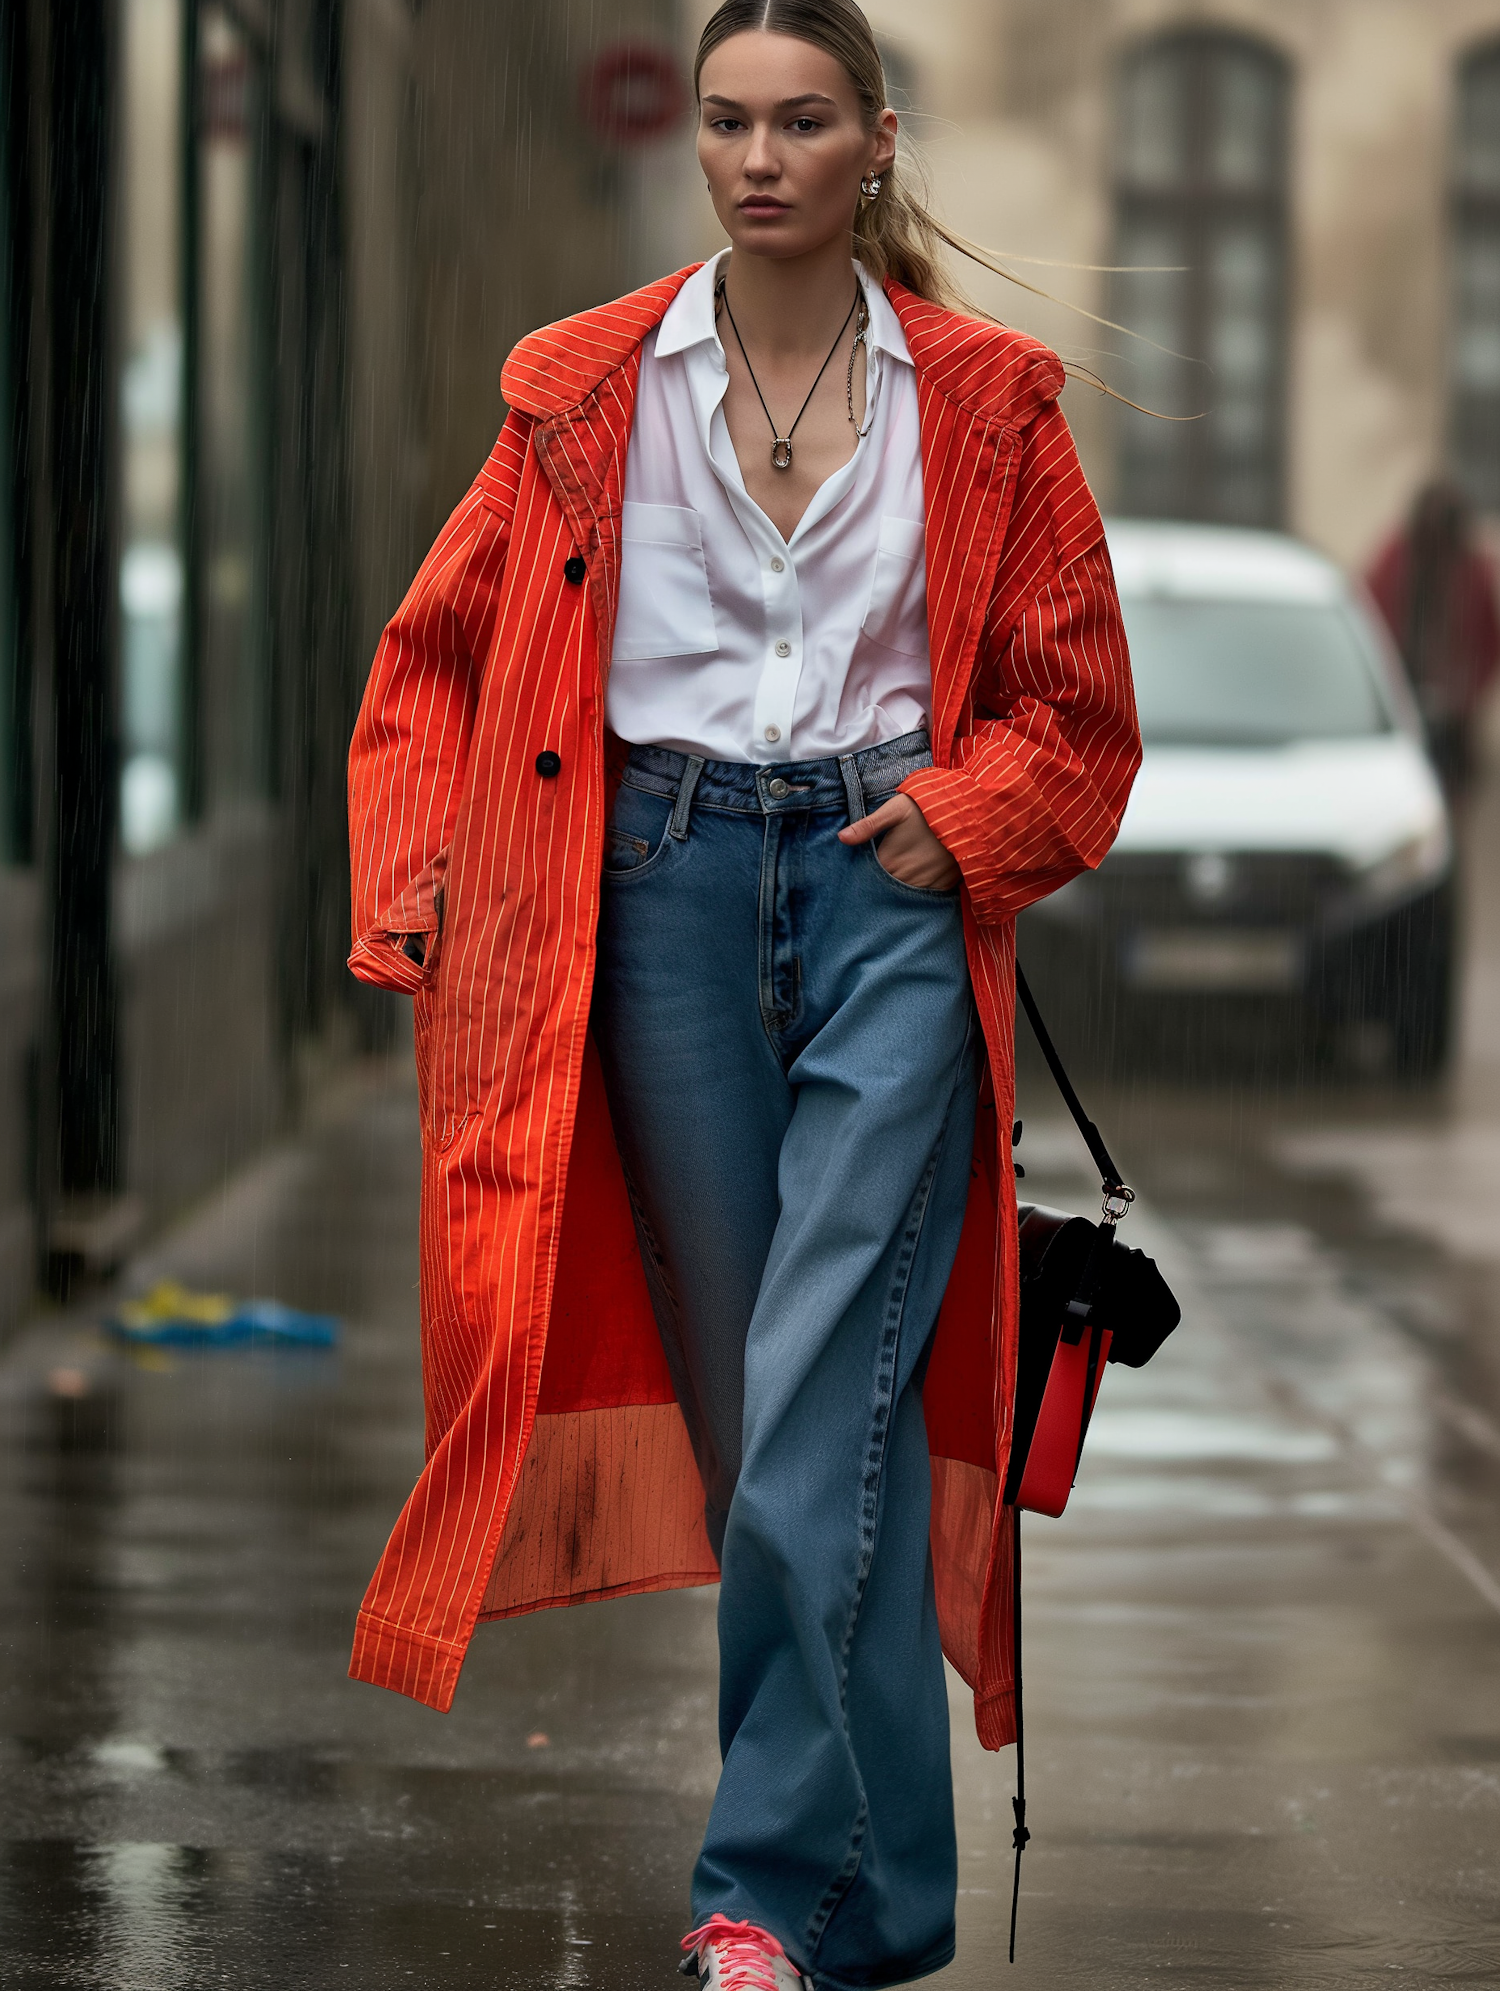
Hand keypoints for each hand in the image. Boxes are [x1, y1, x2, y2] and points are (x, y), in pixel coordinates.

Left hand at [838, 793, 960, 891]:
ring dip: (899, 891)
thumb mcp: (895, 810)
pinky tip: (916, 884)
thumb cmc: (927, 808)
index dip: (862, 877)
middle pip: (886, 890)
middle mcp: (907, 878)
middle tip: (875, 881)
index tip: (857, 875)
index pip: (868, 878)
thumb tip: (841, 838)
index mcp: (890, 862)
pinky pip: (927, 897)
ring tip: (898, 881)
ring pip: (905, 896)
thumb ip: (868, 826)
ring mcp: (927, 884)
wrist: (969, 812)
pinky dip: (920, 893)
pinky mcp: (945, 885)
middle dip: (880, 886)